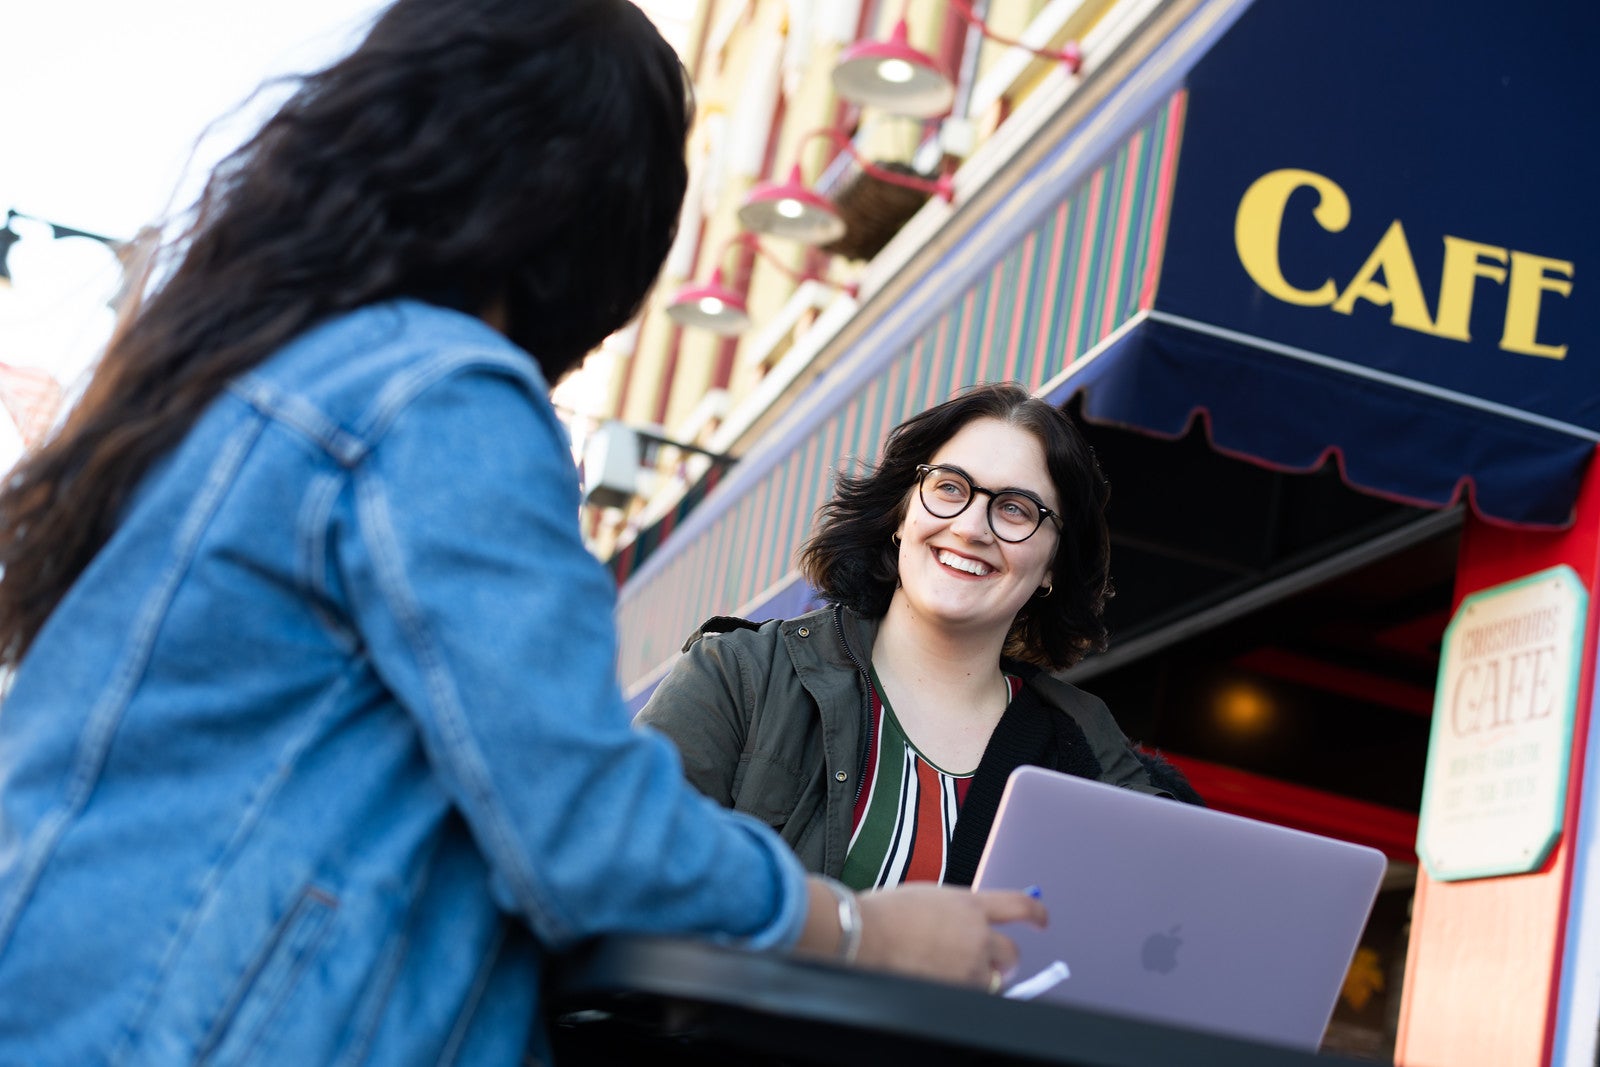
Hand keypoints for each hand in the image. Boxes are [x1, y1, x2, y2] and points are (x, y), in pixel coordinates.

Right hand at [854, 883, 1046, 988]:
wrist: (866, 934)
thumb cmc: (886, 914)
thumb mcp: (928, 898)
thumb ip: (954, 910)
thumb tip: (964, 922)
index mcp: (969, 903)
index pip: (1019, 905)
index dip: (1036, 913)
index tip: (1042, 919)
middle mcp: (976, 933)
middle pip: (1013, 952)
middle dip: (1005, 961)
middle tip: (993, 965)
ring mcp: (969, 963)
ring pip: (992, 979)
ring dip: (980, 979)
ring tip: (950, 973)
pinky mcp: (958, 987)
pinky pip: (971, 995)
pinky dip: (961, 992)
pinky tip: (937, 981)